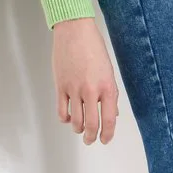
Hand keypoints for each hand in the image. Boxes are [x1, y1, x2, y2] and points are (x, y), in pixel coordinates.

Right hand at [52, 18, 118, 144]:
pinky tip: (68, 117)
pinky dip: (65, 119)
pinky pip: (62, 110)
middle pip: (91, 125)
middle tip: (91, 140)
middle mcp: (91, 91)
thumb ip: (110, 94)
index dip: (107, 134)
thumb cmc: (94, 48)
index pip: (109, 120)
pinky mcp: (60, 86)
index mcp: (107, 87)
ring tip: (80, 130)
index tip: (105, 139)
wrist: (75, 31)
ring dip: (78, 130)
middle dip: (92, 137)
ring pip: (76, 121)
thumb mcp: (108, 72)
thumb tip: (111, 113)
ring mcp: (74, 89)